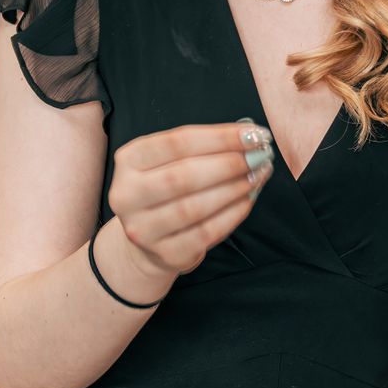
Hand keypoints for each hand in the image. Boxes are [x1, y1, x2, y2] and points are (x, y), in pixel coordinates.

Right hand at [107, 120, 274, 280]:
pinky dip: (232, 214)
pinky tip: (248, 199)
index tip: (254, 134)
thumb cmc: (168, 190)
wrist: (150, 239)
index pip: (177, 142)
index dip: (220, 137)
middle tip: (260, 156)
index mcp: (129, 160)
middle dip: (229, 163)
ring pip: (195, 207)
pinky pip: (206, 233)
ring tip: (258, 175)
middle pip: (184, 175)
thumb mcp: (172, 161)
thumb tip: (250, 135)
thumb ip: (204, 147)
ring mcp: (142, 228)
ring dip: (234, 189)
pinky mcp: (164, 253)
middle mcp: (127, 194)